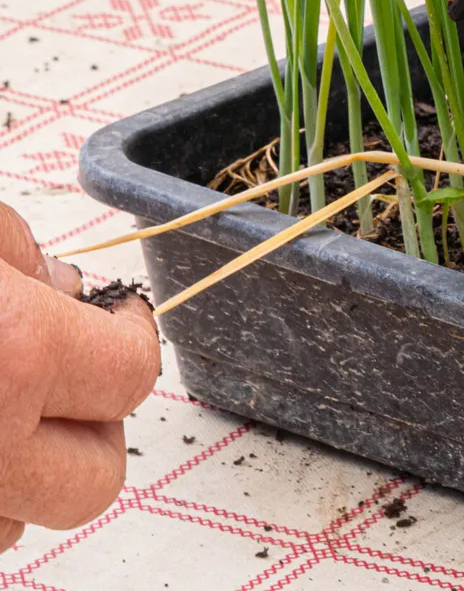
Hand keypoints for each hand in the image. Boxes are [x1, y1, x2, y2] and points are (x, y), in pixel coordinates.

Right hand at [0, 206, 158, 551]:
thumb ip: (22, 260)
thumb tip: (59, 285)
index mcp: (13, 356)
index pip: (130, 375)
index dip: (129, 336)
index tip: (117, 315)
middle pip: (92, 482)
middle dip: (92, 427)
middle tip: (60, 374)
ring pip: (16, 524)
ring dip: (23, 473)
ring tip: (1, 403)